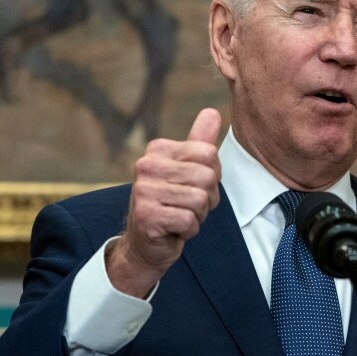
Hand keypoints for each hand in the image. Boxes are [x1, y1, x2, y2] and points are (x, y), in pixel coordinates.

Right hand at [106, 108, 221, 296]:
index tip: (194, 185)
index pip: (210, 154)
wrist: (146, 243)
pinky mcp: (146, 216)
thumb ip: (200, 142)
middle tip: (188, 205)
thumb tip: (213, 112)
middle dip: (207, 198)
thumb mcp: (189, 169)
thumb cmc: (173, 203)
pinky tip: (174, 228)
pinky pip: (188, 220)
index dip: (212, 175)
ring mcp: (143, 190)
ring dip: (198, 215)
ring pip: (199, 200)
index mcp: (158, 149)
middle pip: (207, 177)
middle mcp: (147, 165)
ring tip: (180, 216)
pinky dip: (188, 229)